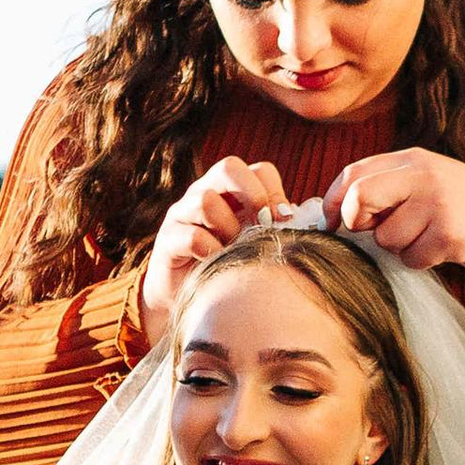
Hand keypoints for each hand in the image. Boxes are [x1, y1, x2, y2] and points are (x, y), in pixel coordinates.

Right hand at [138, 157, 294, 338]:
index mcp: (232, 191)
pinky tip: (217, 262)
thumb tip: (296, 218)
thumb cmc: (228, 266)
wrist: (190, 297)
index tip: (284, 220)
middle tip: (261, 223)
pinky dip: (210, 250)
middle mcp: (205, 193)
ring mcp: (182, 213)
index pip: (259, 170)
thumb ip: (275, 228)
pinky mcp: (167, 239)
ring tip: (233, 248)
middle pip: (228, 167)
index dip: (275, 191)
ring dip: (228, 227)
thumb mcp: (255, 242)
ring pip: (206, 199)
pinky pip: (192, 235)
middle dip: (251, 194)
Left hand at [326, 150, 464, 288]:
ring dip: (400, 248)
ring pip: (385, 238)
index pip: (353, 173)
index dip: (333, 201)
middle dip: (358, 223)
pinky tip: (444, 249)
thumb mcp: (429, 181)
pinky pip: (411, 258)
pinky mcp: (449, 234)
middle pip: (358, 200)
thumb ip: (389, 187)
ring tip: (429, 236)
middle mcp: (423, 175)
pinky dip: (422, 261)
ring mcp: (437, 203)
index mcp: (413, 159)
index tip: (331, 222)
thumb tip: (336, 212)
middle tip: (377, 231)